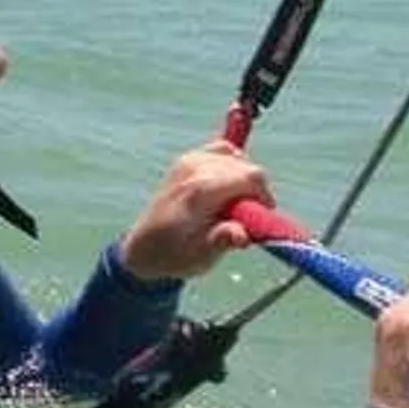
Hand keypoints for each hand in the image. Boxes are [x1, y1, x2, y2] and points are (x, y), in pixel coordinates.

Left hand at [117, 141, 273, 282]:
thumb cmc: (175, 256)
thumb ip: (223, 241)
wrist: (144, 249)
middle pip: (247, 167)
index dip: (264, 197)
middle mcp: (194, 168)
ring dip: (243, 178)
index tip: (260, 219)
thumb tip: (243, 235)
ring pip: (236, 157)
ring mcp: (188, 160)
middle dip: (255, 191)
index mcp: (199, 191)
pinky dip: (231, 165)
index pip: (250, 177)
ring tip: (234, 204)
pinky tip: (227, 187)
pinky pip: (221, 151)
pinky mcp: (186, 159)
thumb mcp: (201, 257)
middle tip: (245, 216)